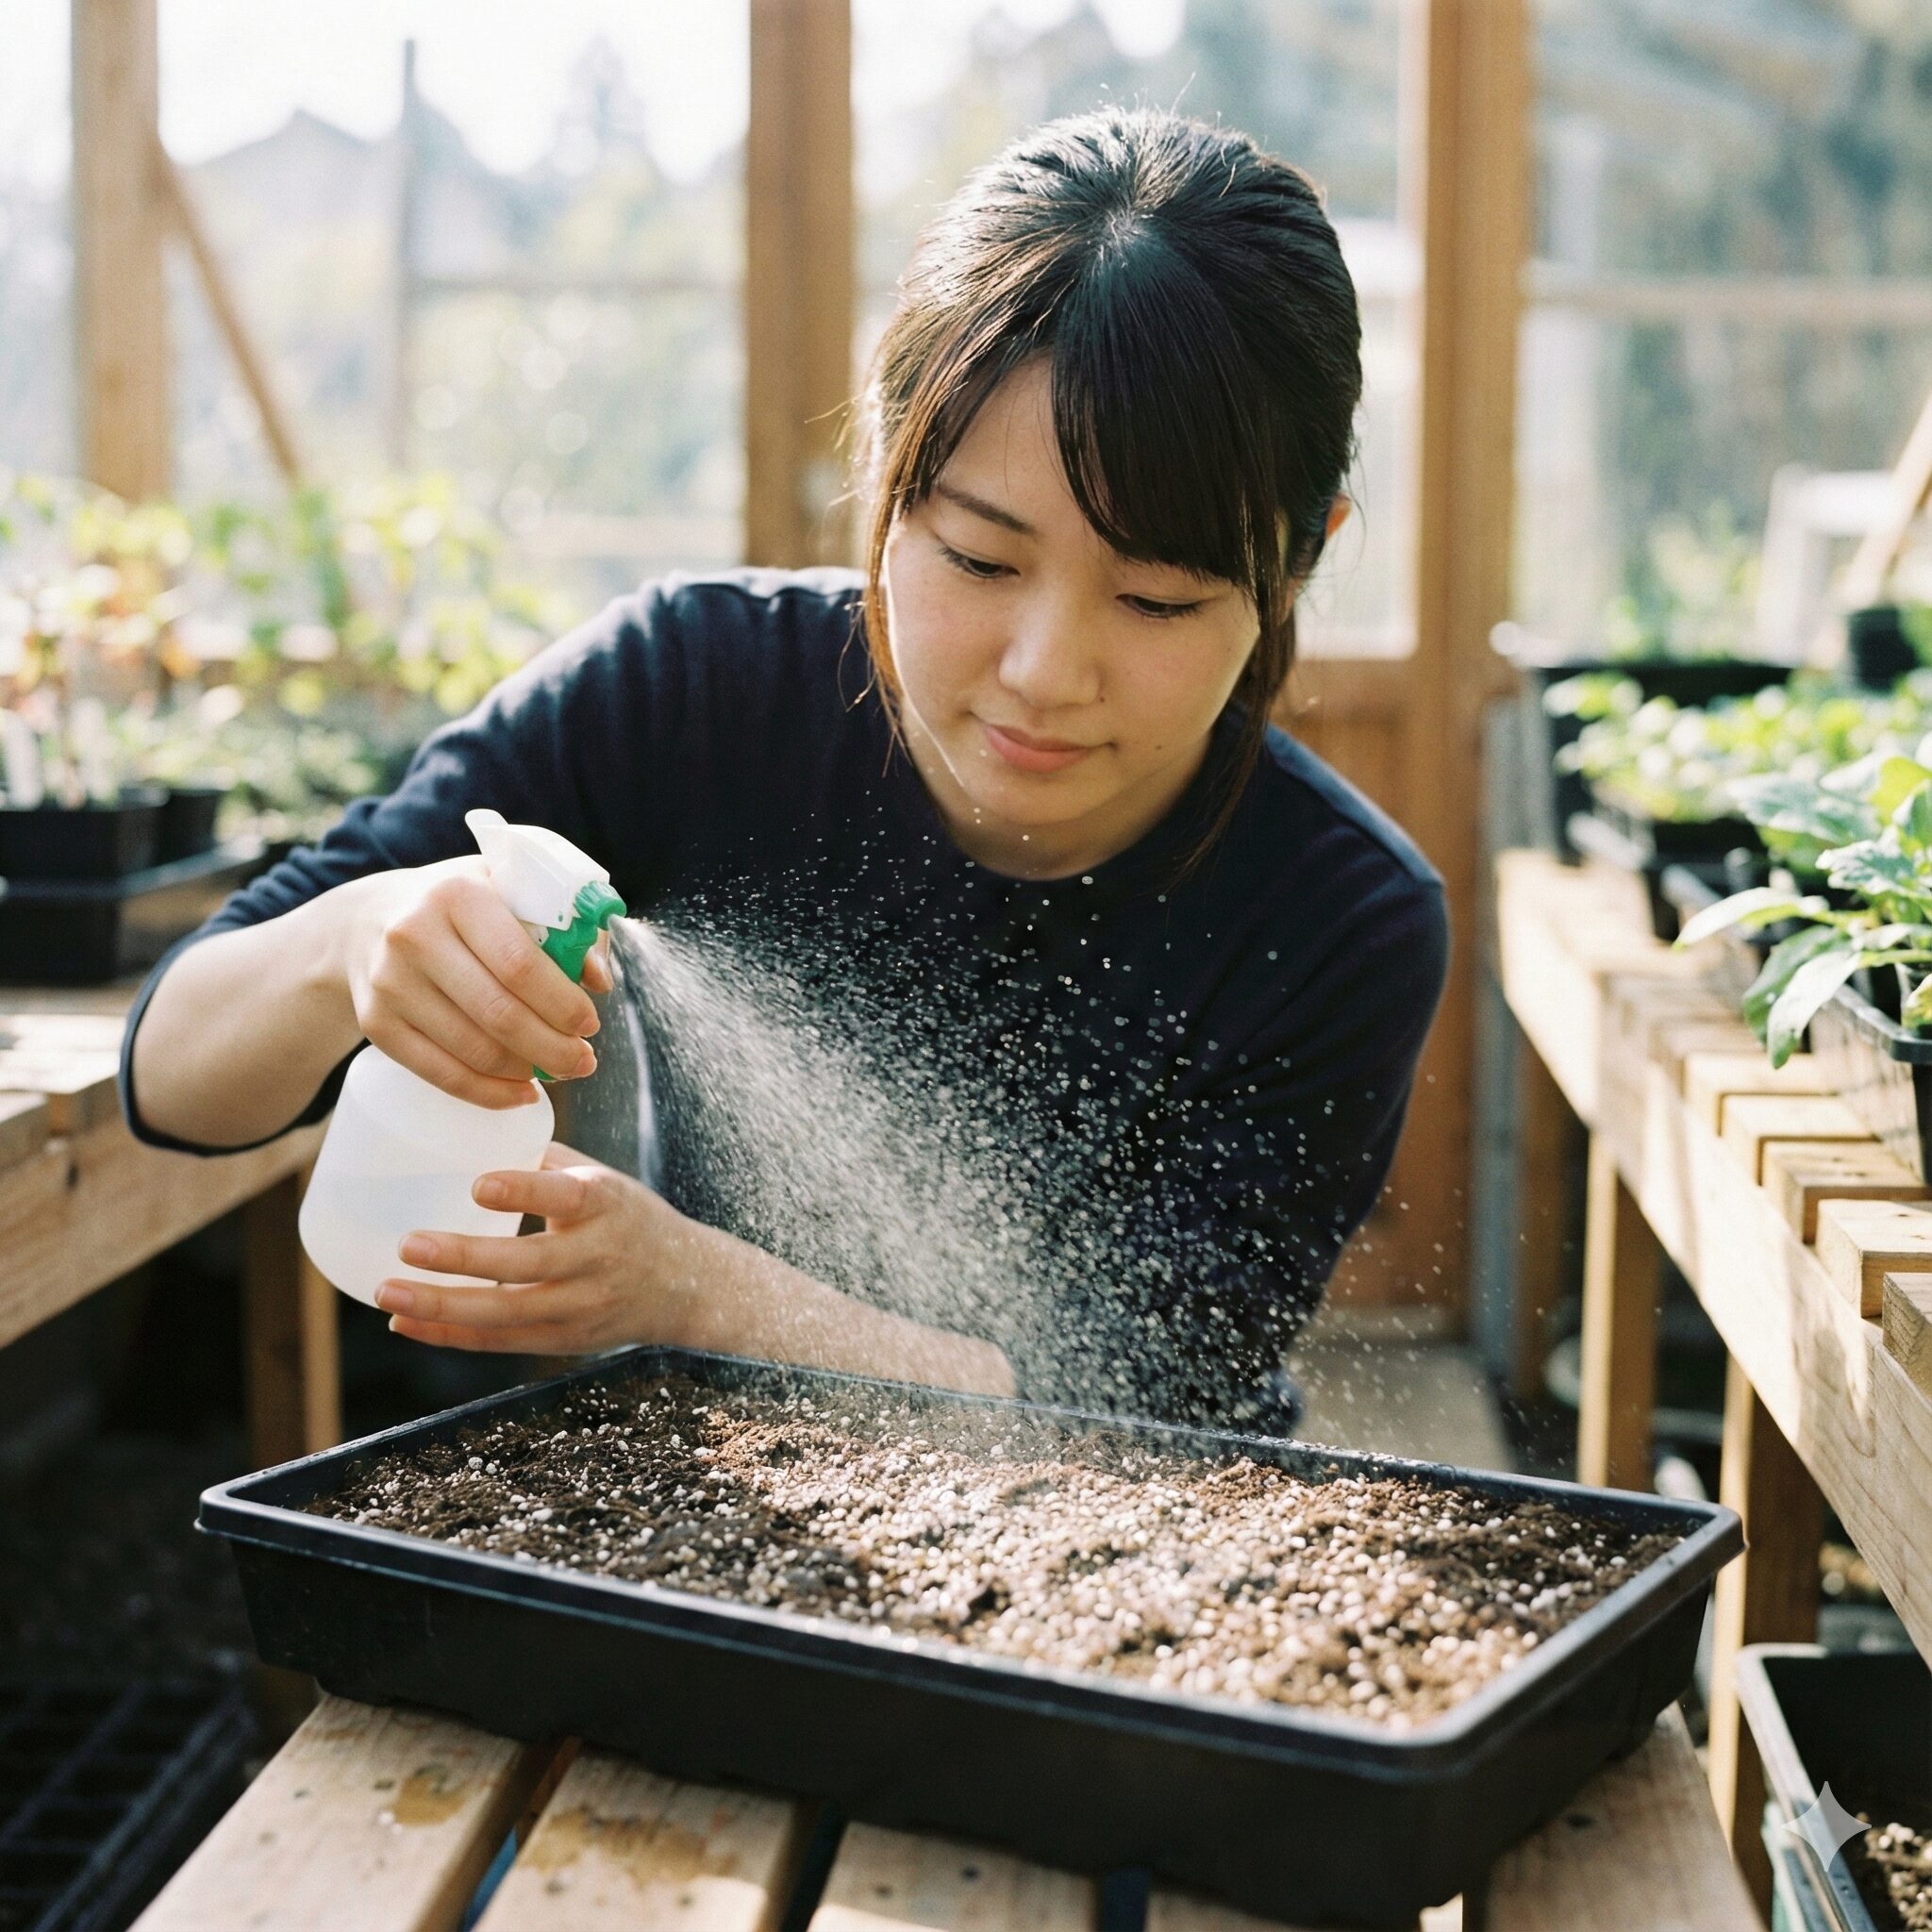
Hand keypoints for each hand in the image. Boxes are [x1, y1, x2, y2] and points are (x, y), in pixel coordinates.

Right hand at [335, 858, 613, 1109]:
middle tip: (583, 1060)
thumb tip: (598, 980)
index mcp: (458, 895)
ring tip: (557, 1072)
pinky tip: (520, 1093)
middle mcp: (415, 936)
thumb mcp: (508, 889)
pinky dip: (487, 1093)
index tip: (589, 1022)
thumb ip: (564, 924)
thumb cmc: (460, 906)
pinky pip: (439, 1073)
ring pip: (472, 1049)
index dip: (562, 1003)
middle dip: (552, 1048)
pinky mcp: (376, 1023)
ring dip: (526, 1071)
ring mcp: (390, 983)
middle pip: (498, 1013)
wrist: (366, 920)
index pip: (519, 963)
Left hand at [374, 1142, 697, 1354]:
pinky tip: (407, 1322)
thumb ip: (543, 1164)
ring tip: (388, 1292)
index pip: (566, 1198)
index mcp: (607, 1205)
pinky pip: (502, 1341)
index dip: (523, 1193)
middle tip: (407, 1245)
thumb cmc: (629, 1219)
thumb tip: (470, 1130)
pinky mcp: (567, 1340)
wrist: (687, 1284)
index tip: (478, 1184)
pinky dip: (451, 1333)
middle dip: (464, 1259)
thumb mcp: (604, 1181)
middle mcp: (598, 1259)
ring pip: (507, 1313)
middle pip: (528, 1265)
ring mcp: (583, 1306)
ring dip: (442, 1305)